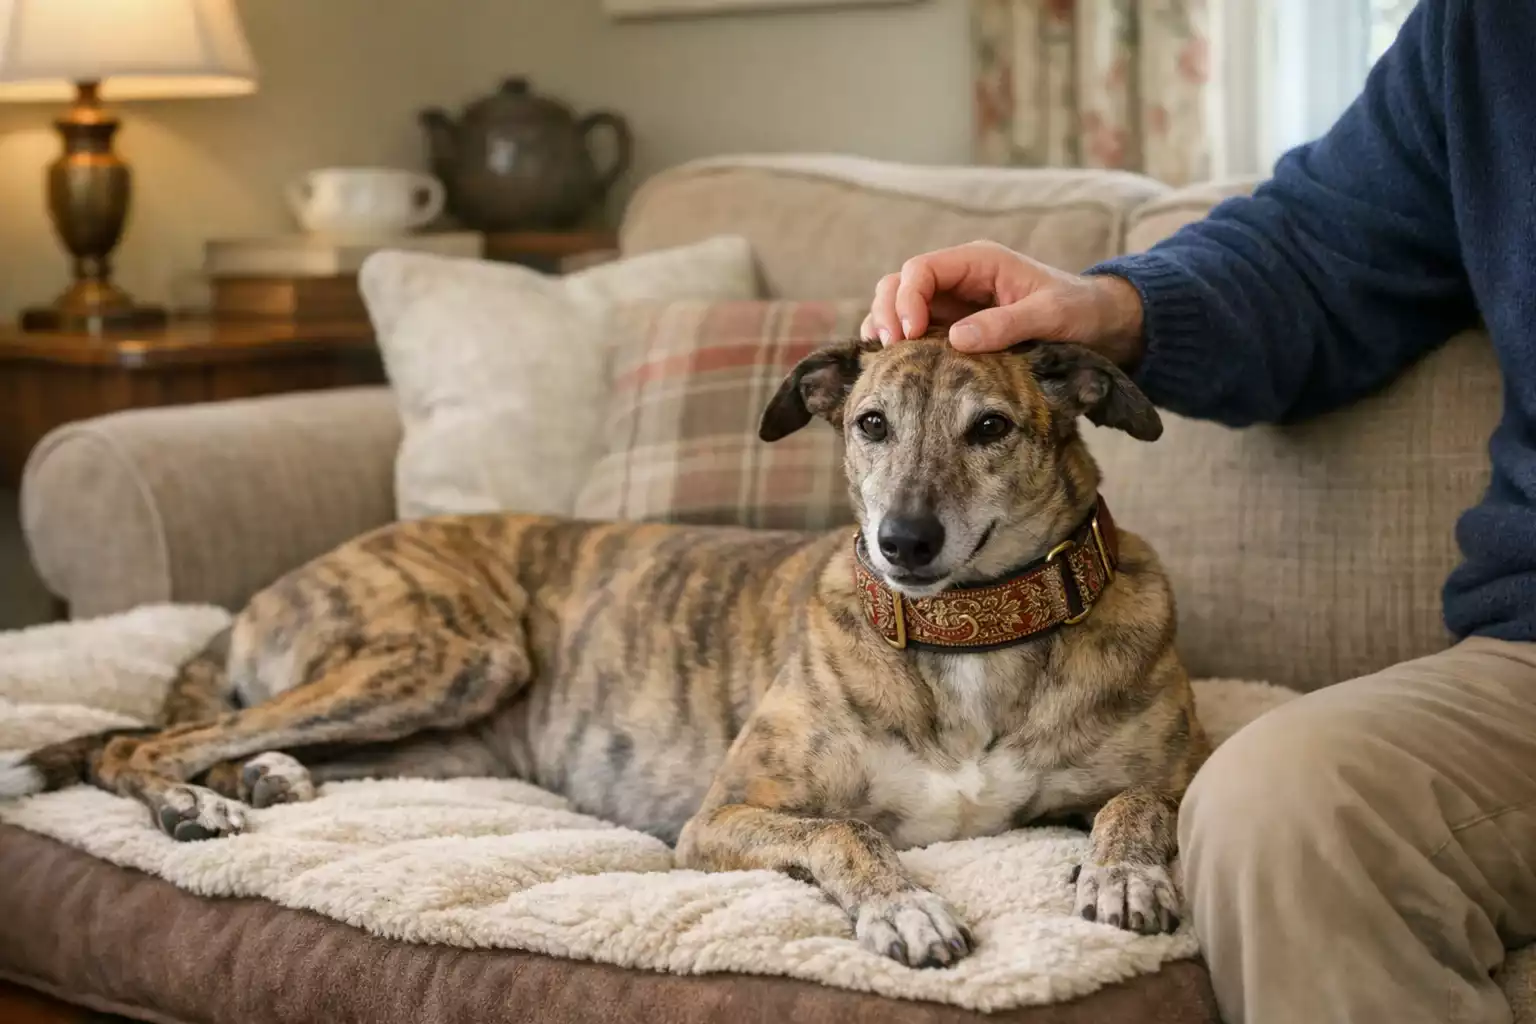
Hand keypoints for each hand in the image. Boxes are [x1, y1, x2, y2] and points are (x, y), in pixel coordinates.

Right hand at [860, 241, 1146, 367]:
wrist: (1099, 324)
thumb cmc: (1078, 311)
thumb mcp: (1050, 316)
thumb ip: (1006, 325)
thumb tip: (957, 340)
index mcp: (979, 262)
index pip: (922, 269)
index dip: (907, 299)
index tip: (911, 334)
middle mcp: (959, 278)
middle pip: (900, 283)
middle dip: (888, 312)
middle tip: (891, 349)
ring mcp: (953, 304)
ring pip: (899, 305)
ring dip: (886, 327)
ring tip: (884, 357)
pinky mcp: (953, 327)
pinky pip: (915, 330)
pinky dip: (899, 343)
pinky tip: (893, 363)